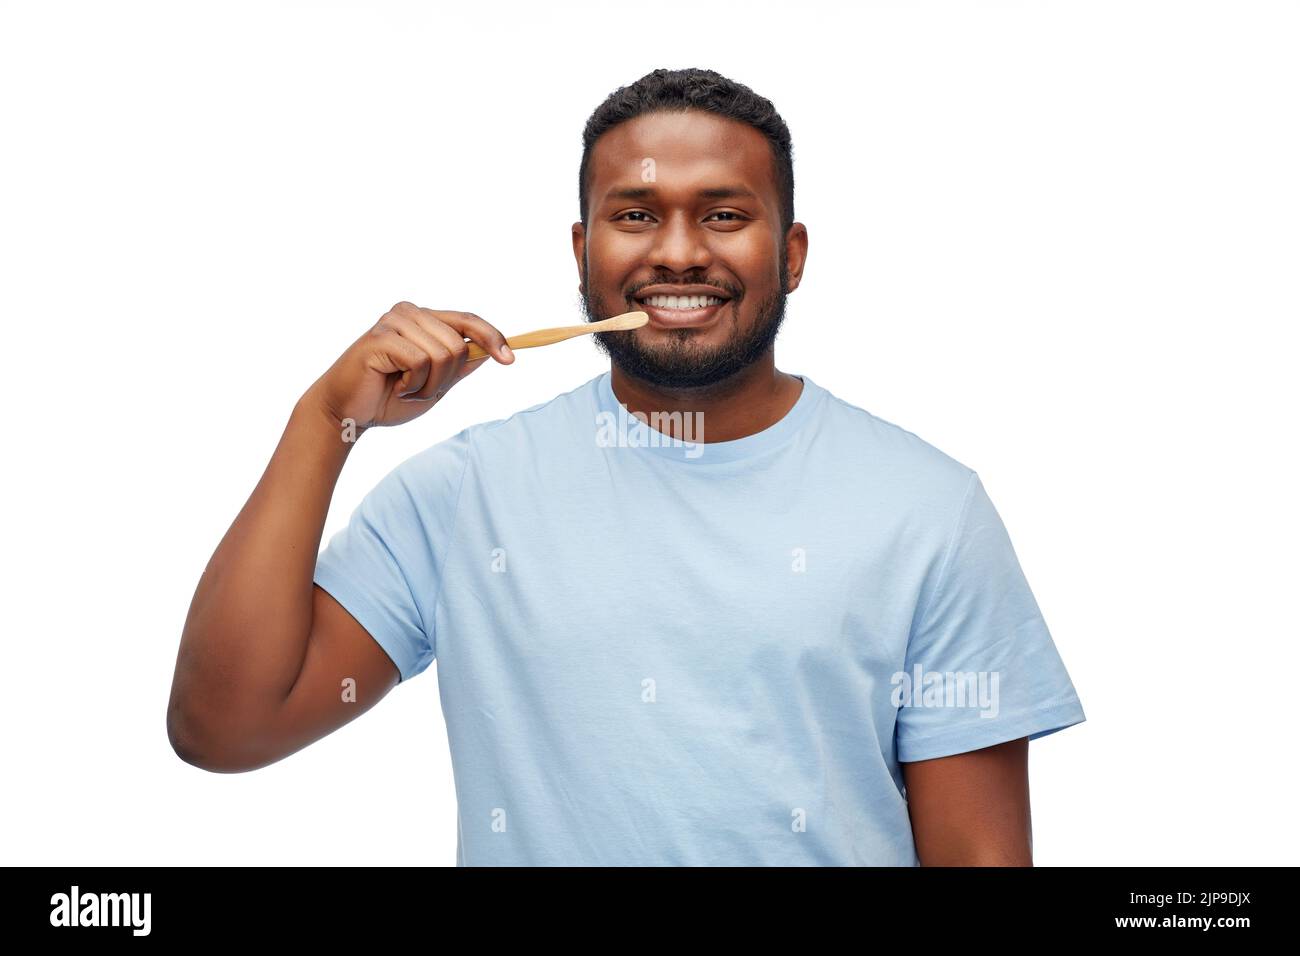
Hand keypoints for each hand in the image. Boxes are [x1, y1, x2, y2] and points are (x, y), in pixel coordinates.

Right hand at [304, 302, 512, 430]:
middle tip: (419, 390)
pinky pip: (420, 362)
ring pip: (443, 354)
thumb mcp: (435, 385)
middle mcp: (409, 313)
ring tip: (404, 388)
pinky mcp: (380, 337)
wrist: (348, 413)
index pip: (468, 320)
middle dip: (447, 378)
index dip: (493, 337)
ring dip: (429, 384)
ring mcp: (393, 322)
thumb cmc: (387, 398)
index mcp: (423, 319)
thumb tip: (491, 352)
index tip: (510, 360)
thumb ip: (459, 367)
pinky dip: (412, 384)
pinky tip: (392, 385)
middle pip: (459, 344)